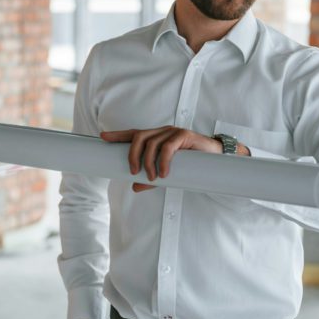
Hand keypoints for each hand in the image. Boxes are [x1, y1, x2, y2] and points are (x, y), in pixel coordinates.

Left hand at [100, 126, 246, 191]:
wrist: (215, 158)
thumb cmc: (190, 164)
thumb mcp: (167, 172)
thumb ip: (151, 178)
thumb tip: (135, 187)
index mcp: (156, 137)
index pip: (134, 134)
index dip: (118, 135)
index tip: (103, 137)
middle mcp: (162, 132)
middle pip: (139, 136)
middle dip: (132, 154)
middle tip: (133, 171)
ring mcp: (173, 132)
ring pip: (152, 142)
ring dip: (148, 162)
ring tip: (152, 177)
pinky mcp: (184, 136)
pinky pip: (168, 147)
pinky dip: (163, 161)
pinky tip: (164, 173)